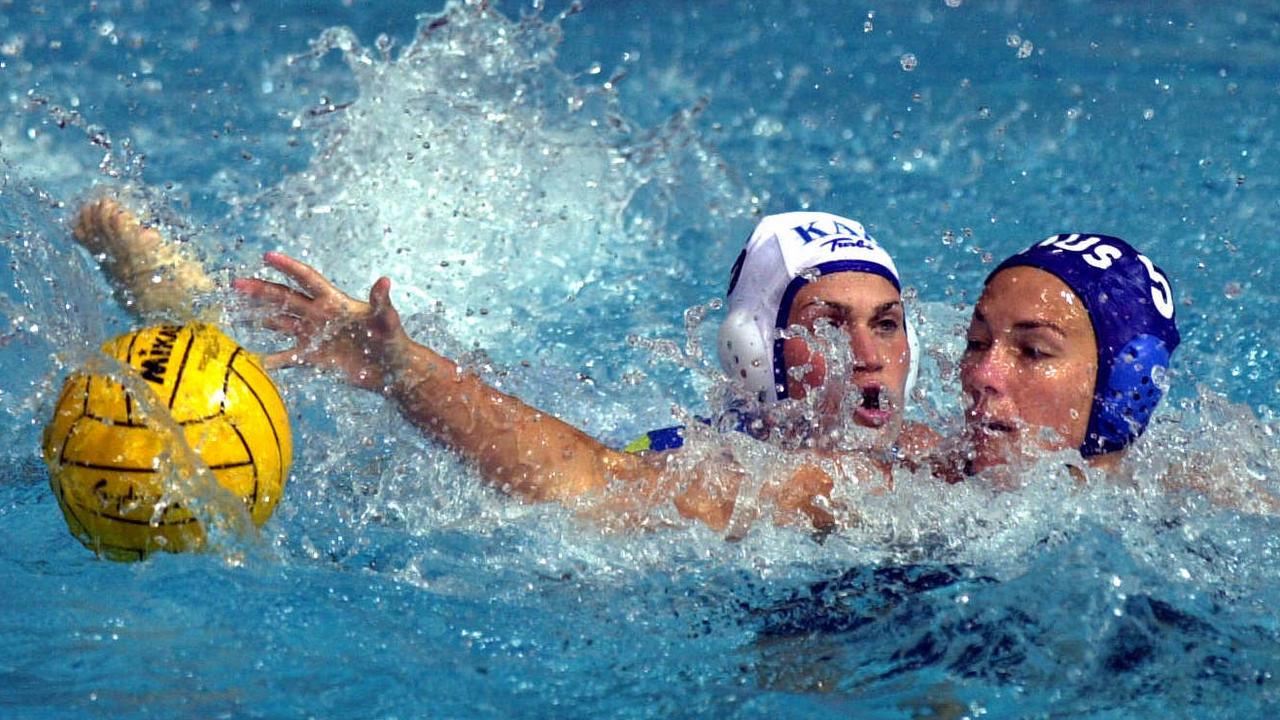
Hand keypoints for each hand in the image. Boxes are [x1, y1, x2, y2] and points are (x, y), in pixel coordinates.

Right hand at [233, 252, 408, 391]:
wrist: (393, 370)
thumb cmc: (393, 341)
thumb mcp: (387, 320)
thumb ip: (381, 302)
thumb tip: (385, 281)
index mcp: (334, 302)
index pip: (307, 279)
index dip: (289, 267)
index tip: (268, 256)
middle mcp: (320, 316)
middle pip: (286, 299)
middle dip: (262, 290)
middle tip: (237, 283)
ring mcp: (315, 336)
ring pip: (282, 323)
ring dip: (262, 317)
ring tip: (237, 311)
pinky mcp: (316, 358)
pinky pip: (289, 357)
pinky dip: (274, 360)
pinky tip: (256, 361)